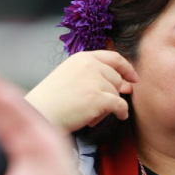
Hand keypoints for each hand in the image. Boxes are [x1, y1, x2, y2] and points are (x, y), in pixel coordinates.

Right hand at [24, 50, 138, 131]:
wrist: (41, 113)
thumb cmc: (53, 100)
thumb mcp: (71, 76)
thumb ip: (96, 76)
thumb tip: (127, 84)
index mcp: (82, 58)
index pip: (113, 57)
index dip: (126, 68)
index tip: (133, 77)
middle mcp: (90, 65)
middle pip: (117, 79)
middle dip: (112, 93)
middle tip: (99, 106)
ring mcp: (95, 81)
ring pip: (117, 93)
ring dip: (109, 106)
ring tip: (91, 113)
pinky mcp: (98, 98)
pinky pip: (120, 105)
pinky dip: (122, 112)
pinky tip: (120, 117)